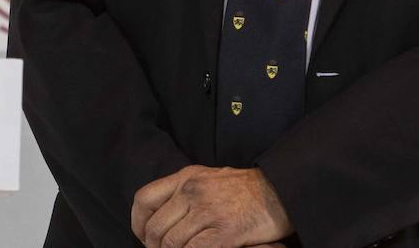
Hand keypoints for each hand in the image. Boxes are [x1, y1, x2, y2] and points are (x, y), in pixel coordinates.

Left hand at [130, 164, 292, 247]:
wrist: (281, 190)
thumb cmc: (247, 189)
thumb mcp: (210, 178)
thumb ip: (186, 192)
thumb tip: (165, 215)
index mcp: (186, 177)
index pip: (144, 198)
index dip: (138, 222)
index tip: (143, 237)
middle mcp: (192, 191)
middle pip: (155, 227)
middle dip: (154, 247)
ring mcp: (207, 210)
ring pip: (171, 242)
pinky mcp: (224, 231)